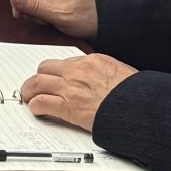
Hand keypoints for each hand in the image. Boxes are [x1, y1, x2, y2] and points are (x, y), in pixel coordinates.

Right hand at [9, 0, 98, 39]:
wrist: (104, 23)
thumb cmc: (88, 18)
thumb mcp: (59, 14)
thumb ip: (35, 5)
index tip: (21, 13)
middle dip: (26, 5)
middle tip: (36, 18)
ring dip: (33, 10)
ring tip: (46, 19)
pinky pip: (37, 1)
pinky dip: (39, 12)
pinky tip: (48, 18)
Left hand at [19, 54, 136, 132]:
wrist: (141, 108)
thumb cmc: (137, 95)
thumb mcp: (123, 73)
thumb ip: (107, 73)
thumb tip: (102, 79)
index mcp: (93, 61)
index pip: (66, 62)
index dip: (58, 72)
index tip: (55, 78)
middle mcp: (78, 71)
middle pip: (46, 68)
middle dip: (39, 77)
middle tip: (35, 85)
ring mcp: (71, 88)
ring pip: (38, 82)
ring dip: (30, 90)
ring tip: (28, 96)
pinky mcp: (68, 106)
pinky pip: (42, 102)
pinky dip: (35, 106)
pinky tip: (37, 109)